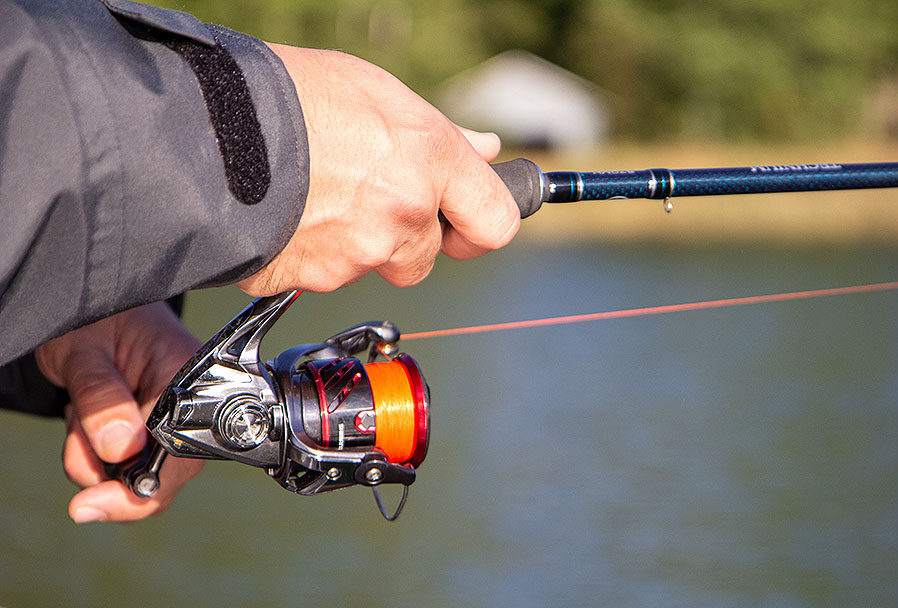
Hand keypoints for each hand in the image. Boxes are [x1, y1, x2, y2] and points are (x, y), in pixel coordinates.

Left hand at [35, 302, 202, 522]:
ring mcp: (173, 415)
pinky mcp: (154, 423)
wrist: (90, 298)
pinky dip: (97, 453)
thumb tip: (120, 450)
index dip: (141, 487)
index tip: (93, 502)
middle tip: (76, 445)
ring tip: (79, 416)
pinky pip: (128, 461)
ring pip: (140, 472)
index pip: (182, 454)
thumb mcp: (84, 353)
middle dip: (112, 474)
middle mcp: (193, 402)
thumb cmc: (93, 313)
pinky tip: (87, 418)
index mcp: (190, 378)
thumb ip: (101, 400)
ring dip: (97, 460)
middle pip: (165, 473)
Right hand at [235, 45, 520, 295]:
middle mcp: (402, 214)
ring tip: (315, 195)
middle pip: (425, 256)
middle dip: (404, 237)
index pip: (495, 222)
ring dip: (355, 244)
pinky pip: (324, 276)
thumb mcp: (375, 91)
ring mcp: (357, 255)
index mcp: (429, 160)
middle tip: (365, 196)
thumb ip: (438, 133)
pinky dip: (311, 254)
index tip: (468, 226)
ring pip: (373, 266)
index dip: (481, 227)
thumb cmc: (288, 96)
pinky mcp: (312, 280)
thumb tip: (482, 149)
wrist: (204, 128)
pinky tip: (289, 214)